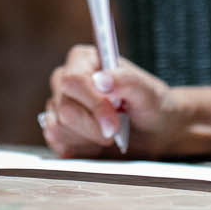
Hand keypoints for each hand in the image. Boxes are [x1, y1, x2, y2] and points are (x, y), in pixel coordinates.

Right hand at [39, 44, 172, 157]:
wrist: (153, 131)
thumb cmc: (150, 105)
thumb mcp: (148, 92)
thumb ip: (127, 81)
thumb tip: (101, 80)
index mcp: (84, 60)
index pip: (72, 80)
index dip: (93, 104)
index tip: (114, 122)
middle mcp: (66, 81)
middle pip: (65, 108)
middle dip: (94, 126)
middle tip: (117, 131)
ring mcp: (58, 105)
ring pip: (59, 128)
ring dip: (90, 138)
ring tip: (109, 134)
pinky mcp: (57, 130)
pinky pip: (58, 144)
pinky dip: (81, 149)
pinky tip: (97, 143)